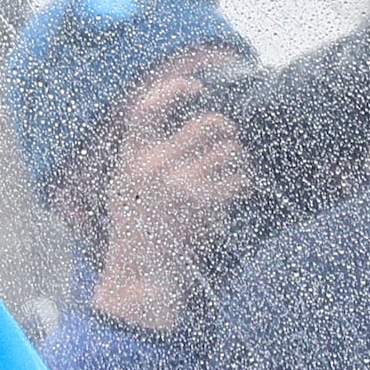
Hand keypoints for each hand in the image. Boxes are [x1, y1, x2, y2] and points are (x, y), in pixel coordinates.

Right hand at [85, 82, 253, 336]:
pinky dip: (244, 187)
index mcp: (130, 162)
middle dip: (227, 131)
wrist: (138, 283)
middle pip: (206, 124)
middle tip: (230, 145)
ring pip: (228, 151)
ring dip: (239, 162)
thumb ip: (143, 165)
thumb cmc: (137, 241)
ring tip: (235, 176)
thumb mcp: (125, 196)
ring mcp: (176, 183)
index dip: (173, 89)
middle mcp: (152, 167)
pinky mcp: (201, 203)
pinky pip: (238, 180)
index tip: (194, 86)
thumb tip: (178, 138)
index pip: (145, 109)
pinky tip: (238, 196)